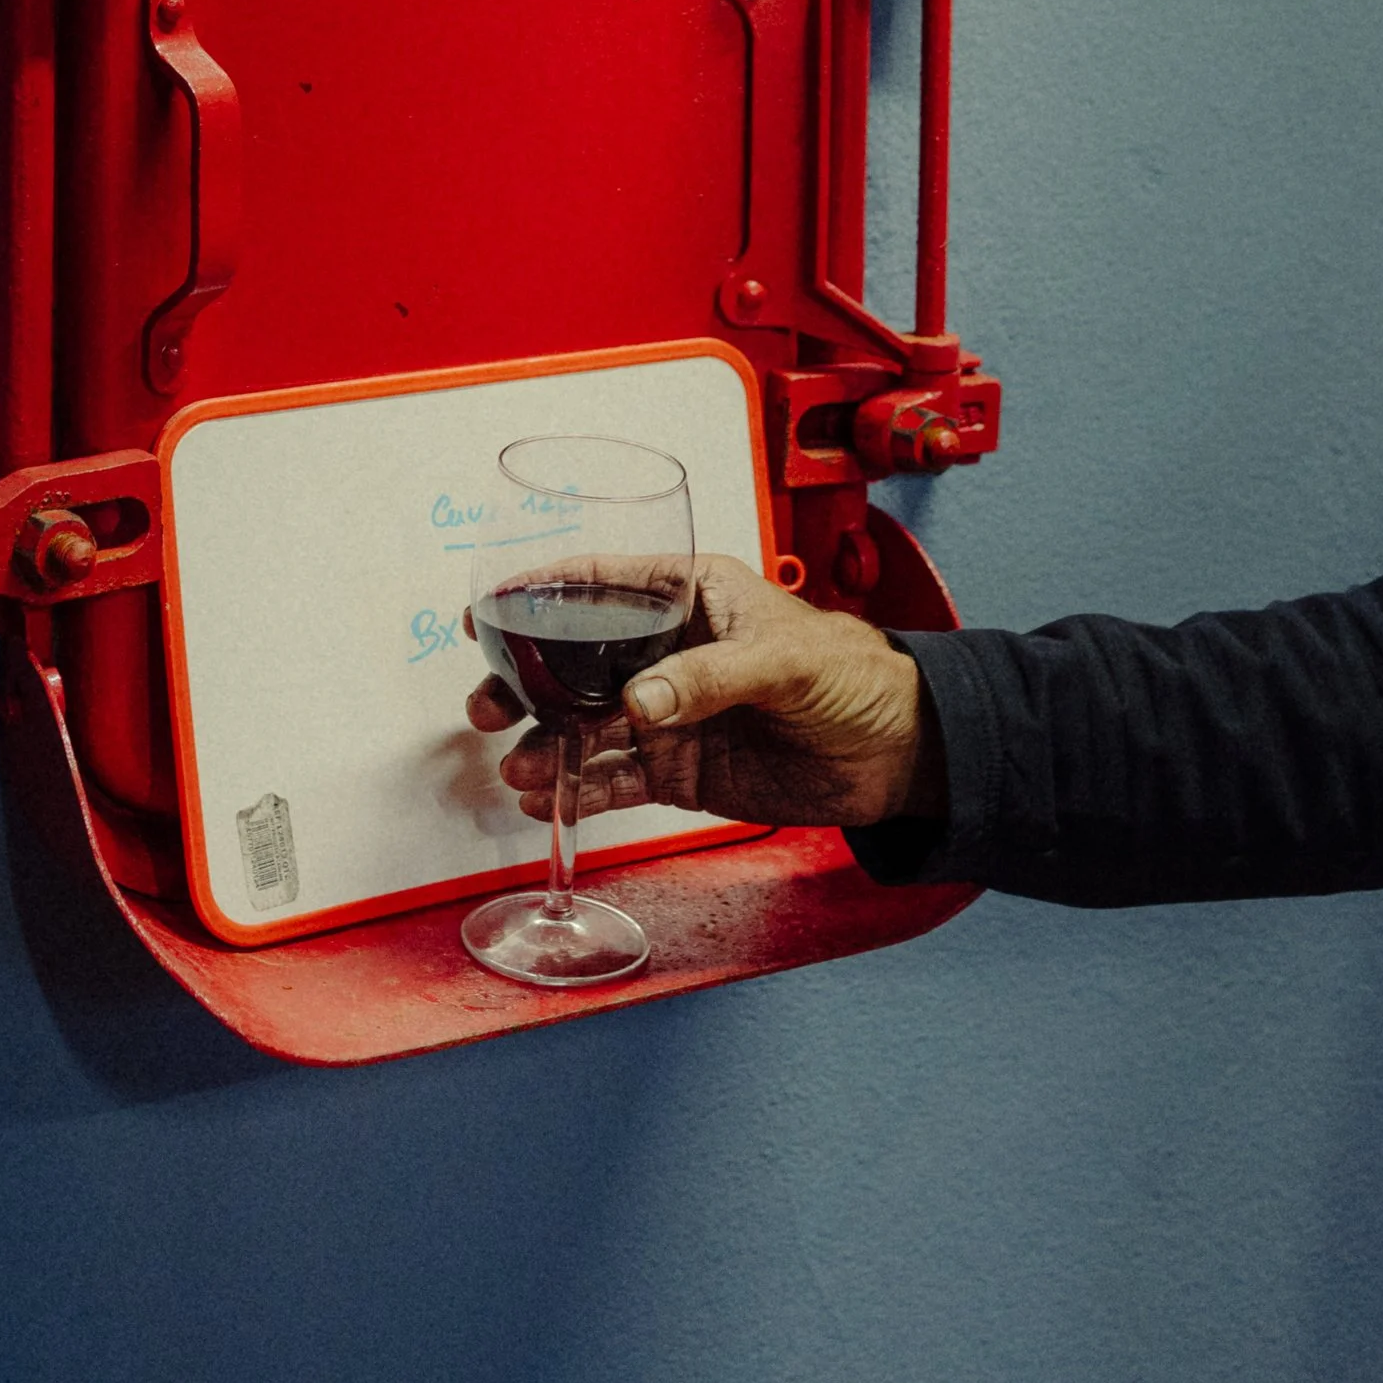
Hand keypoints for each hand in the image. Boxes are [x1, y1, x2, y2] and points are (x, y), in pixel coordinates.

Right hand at [465, 552, 944, 831]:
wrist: (896, 755)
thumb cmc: (853, 676)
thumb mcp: (783, 661)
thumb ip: (709, 678)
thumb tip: (639, 703)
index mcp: (691, 597)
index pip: (603, 583)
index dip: (542, 593)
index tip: (489, 610)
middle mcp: (668, 653)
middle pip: (577, 663)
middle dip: (525, 683)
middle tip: (486, 705)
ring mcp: (668, 713)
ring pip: (587, 727)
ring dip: (545, 746)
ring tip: (518, 768)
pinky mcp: (679, 769)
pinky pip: (615, 777)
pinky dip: (579, 790)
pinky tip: (548, 799)